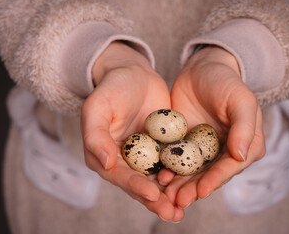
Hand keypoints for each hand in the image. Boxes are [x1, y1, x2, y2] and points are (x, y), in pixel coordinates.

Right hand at [81, 42, 182, 220]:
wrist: (134, 74)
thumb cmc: (112, 88)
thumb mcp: (98, 107)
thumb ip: (95, 135)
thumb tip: (104, 163)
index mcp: (104, 155)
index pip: (120, 176)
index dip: (136, 186)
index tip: (153, 194)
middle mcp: (124, 161)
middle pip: (140, 184)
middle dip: (155, 200)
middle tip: (172, 214)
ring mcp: (144, 156)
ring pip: (157, 180)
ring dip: (169, 196)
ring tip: (183, 209)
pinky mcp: (161, 148)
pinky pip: (171, 164)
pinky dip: (180, 176)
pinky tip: (194, 186)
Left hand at [158, 46, 265, 207]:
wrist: (202, 69)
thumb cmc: (226, 82)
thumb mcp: (241, 99)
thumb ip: (244, 127)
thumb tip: (241, 156)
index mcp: (245, 145)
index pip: (230, 167)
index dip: (216, 180)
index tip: (201, 191)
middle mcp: (225, 152)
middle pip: (209, 175)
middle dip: (194, 189)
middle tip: (178, 200)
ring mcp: (203, 150)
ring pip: (192, 172)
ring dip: (180, 185)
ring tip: (166, 195)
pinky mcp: (184, 144)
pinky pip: (176, 160)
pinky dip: (169, 169)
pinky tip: (159, 176)